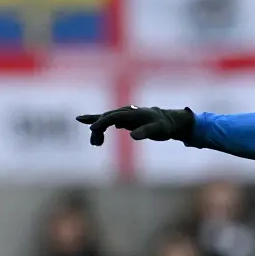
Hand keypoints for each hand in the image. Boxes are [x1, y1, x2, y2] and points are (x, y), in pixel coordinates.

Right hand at [76, 106, 193, 145]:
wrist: (166, 121)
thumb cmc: (163, 126)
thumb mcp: (158, 130)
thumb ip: (146, 132)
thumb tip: (132, 135)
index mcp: (133, 113)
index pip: (114, 116)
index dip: (103, 122)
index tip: (93, 129)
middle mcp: (126, 112)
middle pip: (107, 117)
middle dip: (99, 128)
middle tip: (96, 144)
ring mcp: (123, 115)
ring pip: (106, 119)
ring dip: (99, 130)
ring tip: (96, 143)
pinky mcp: (123, 119)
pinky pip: (108, 120)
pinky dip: (99, 123)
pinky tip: (89, 125)